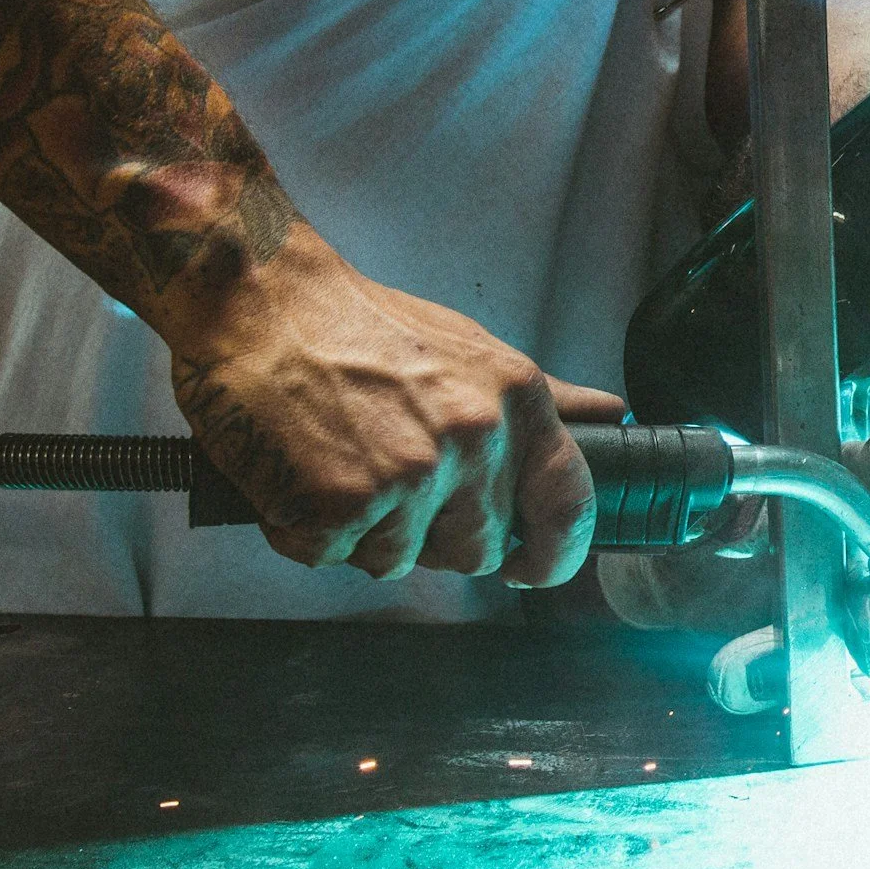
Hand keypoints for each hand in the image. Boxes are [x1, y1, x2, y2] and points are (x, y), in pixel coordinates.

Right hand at [161, 226, 621, 585]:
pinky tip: (298, 475)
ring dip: (365, 533)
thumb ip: (545, 399)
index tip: (530, 566)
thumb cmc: (357, 325)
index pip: (568, 503)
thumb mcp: (471, 350)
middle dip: (431, 534)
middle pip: (474, 549)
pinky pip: (334, 557)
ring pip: (400, 560)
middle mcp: (471, 441)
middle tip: (387, 479)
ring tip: (339, 464)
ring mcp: (407, 477)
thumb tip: (610, 417)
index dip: (554, 554)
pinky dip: (309, 532)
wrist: (259, 302)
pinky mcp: (340, 506)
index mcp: (513, 403)